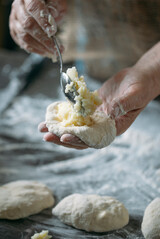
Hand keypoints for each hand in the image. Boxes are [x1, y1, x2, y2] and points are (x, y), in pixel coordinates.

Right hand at [9, 0, 65, 55]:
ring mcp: (15, 19)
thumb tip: (50, 20)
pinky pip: (22, 43)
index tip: (53, 32)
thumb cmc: (51, 3)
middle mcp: (18, 7)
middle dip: (43, 39)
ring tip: (52, 52)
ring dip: (40, 47)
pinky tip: (44, 52)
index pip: (33, 8)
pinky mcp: (14, 30)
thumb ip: (53, 7)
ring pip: (24, 36)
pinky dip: (34, 50)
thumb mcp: (56, 1)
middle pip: (28, 24)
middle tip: (55, 48)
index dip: (43, 21)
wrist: (44, 5)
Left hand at [38, 64, 159, 148]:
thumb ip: (122, 105)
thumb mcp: (134, 96)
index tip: (64, 137)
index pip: (93, 139)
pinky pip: (75, 112)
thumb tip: (108, 112)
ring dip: (59, 126)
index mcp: (113, 127)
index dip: (78, 140)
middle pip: (79, 136)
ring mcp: (96, 116)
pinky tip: (53, 113)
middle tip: (46, 135)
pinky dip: (64, 113)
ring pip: (75, 125)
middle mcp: (102, 125)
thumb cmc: (141, 88)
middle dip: (62, 136)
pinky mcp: (91, 106)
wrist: (139, 78)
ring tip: (42, 126)